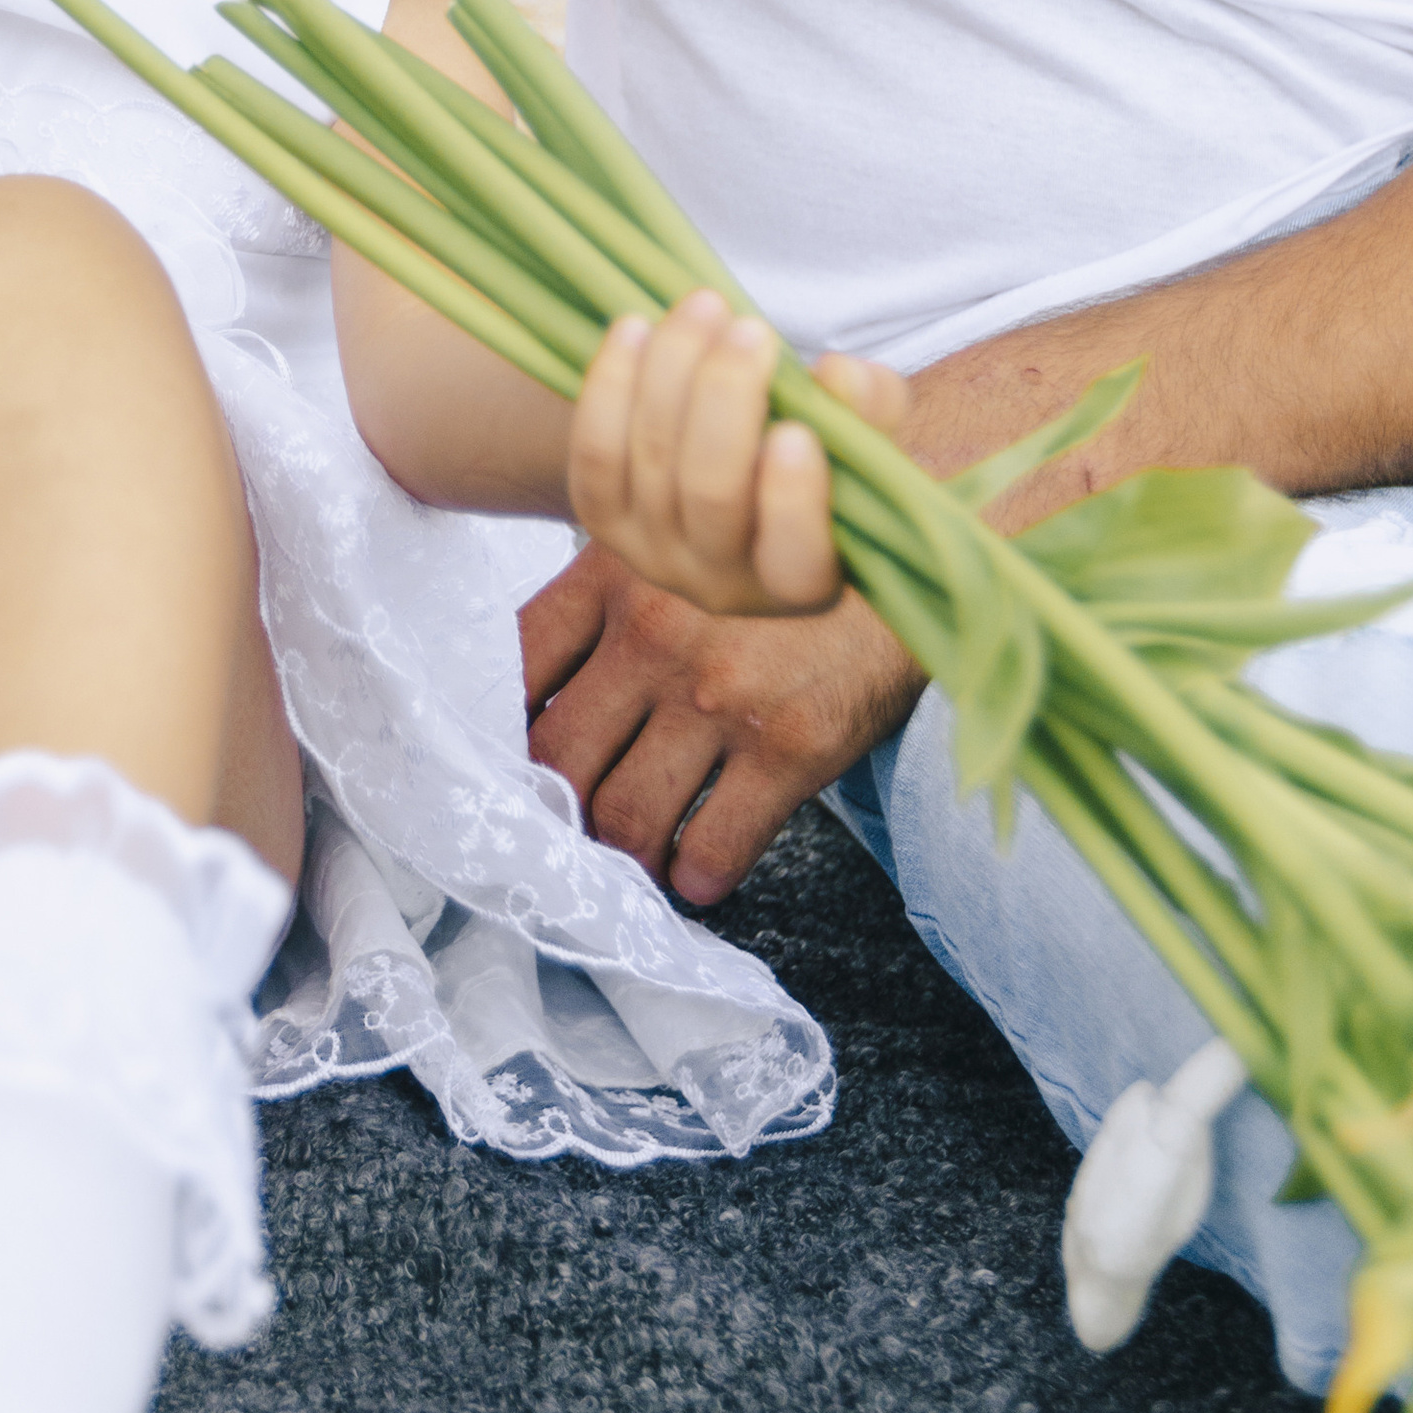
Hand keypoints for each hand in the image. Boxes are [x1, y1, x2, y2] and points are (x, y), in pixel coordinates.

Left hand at [519, 538, 925, 905]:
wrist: (914, 542)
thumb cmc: (787, 546)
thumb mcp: (683, 534)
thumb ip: (615, 588)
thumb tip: (545, 675)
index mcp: (616, 574)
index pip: (516, 665)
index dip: (499, 726)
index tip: (504, 759)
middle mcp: (656, 636)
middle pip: (557, 755)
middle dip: (551, 808)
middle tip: (562, 829)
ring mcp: (721, 697)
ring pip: (624, 815)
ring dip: (619, 855)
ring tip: (629, 860)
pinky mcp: (791, 747)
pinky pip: (716, 846)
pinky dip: (695, 877)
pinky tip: (696, 875)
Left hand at [566, 294, 910, 618]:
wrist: (722, 465)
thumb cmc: (811, 453)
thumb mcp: (858, 438)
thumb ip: (869, 410)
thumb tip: (841, 374)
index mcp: (803, 579)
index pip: (795, 562)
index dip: (792, 502)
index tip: (797, 429)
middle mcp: (721, 582)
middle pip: (710, 495)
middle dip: (727, 401)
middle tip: (750, 328)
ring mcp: (651, 553)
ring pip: (652, 459)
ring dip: (674, 368)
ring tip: (704, 304)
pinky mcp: (601, 519)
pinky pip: (593, 450)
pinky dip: (611, 384)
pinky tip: (635, 327)